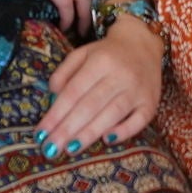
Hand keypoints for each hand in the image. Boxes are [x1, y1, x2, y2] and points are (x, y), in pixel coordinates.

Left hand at [36, 17, 161, 148]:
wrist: (143, 43)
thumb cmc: (107, 53)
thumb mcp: (82, 53)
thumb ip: (64, 73)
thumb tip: (51, 99)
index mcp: (100, 60)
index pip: (74, 91)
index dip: (56, 114)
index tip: (41, 134)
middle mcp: (121, 74)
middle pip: (90, 105)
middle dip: (68, 129)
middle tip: (50, 148)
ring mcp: (138, 90)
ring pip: (112, 114)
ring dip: (90, 133)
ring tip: (70, 149)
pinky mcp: (151, 103)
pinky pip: (139, 120)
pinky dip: (124, 131)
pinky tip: (106, 140)